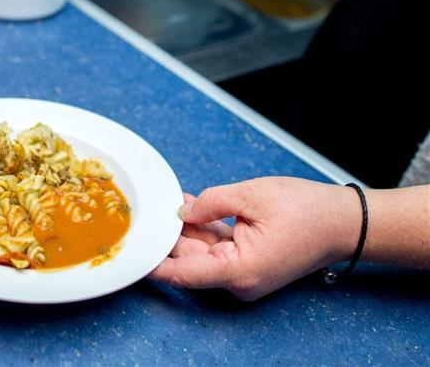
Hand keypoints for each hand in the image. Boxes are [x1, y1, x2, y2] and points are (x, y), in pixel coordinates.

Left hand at [149, 177, 360, 300]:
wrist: (345, 222)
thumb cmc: (307, 211)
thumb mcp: (250, 195)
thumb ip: (210, 202)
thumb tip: (181, 211)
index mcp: (239, 270)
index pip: (183, 273)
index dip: (154, 264)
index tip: (130, 255)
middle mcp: (238, 279)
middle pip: (188, 258)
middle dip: (168, 234)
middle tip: (147, 209)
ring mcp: (243, 272)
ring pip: (201, 250)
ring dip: (185, 227)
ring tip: (170, 200)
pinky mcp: (247, 262)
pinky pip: (217, 246)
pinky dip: (203, 227)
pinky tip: (189, 204)